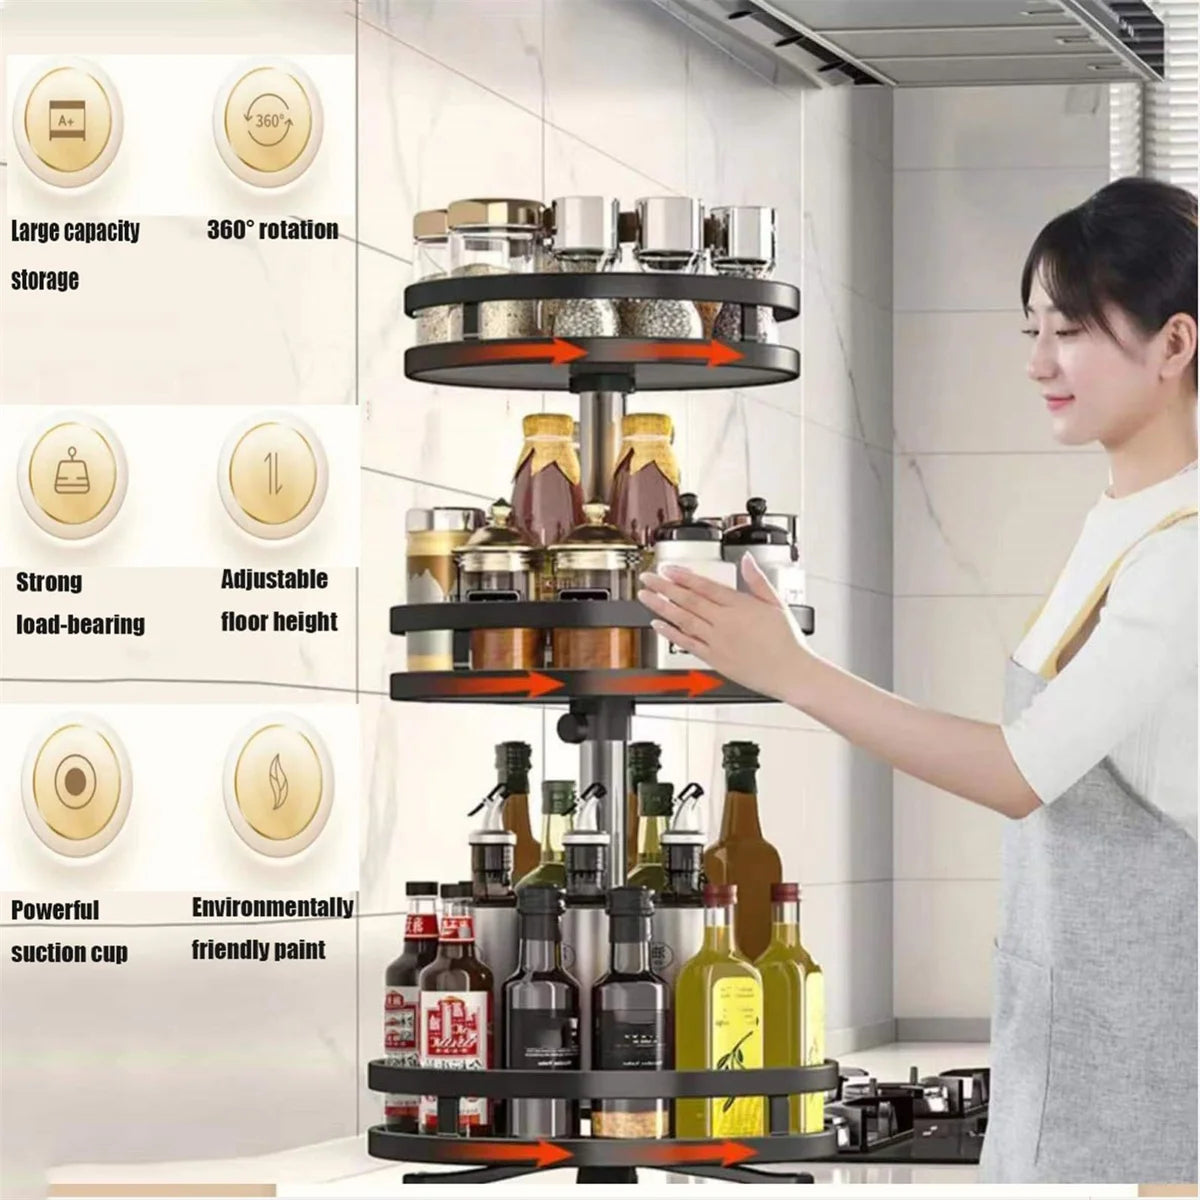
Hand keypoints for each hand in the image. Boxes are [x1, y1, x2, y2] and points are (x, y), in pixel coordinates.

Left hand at [637, 555, 816, 701]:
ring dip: (661, 607)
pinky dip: (670, 633)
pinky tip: (658, 624)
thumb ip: (757, 580)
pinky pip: (687, 644)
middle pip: (688, 600)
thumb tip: (747, 560)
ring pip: (683, 620)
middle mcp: (725, 622)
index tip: (666, 569)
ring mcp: (717, 641)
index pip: (704, 586)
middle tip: (647, 578)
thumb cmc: (786, 640)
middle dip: (664, 587)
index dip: (682, 576)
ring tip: (645, 597)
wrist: (790, 672)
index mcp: (740, 605)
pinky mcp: (714, 659)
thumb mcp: (776, 603)